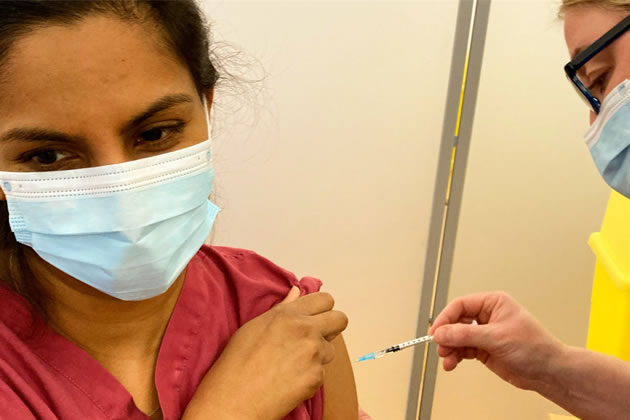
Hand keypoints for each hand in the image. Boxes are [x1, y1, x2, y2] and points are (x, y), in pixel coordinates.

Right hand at [183, 286, 348, 419]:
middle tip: (314, 337)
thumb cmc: (237, 363)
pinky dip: (311, 376)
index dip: (320, 309)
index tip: (314, 316)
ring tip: (293, 363)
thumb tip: (297, 292)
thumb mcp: (255, 326)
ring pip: (331, 349)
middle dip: (331, 327)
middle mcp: (306, 330)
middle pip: (340, 320)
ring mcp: (314, 354)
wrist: (234, 400)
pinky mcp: (317, 377)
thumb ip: (283, 308)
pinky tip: (291, 379)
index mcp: (289, 315)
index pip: (325, 300)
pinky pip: (323, 372)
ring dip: (319, 355)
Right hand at [428, 291, 566, 390]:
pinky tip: (452, 362)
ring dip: (450, 348)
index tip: (436, 331)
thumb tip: (442, 332)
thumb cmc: (535, 347)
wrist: (548, 372)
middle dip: (447, 335)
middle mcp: (488, 316)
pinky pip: (463, 349)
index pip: (461, 305)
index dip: (446, 318)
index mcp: (493, 303)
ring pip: (457, 337)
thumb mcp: (496, 337)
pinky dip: (456, 356)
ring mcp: (485, 333)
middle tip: (441, 347)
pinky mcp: (484, 349)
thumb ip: (465, 335)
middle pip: (456, 322)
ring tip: (447, 359)